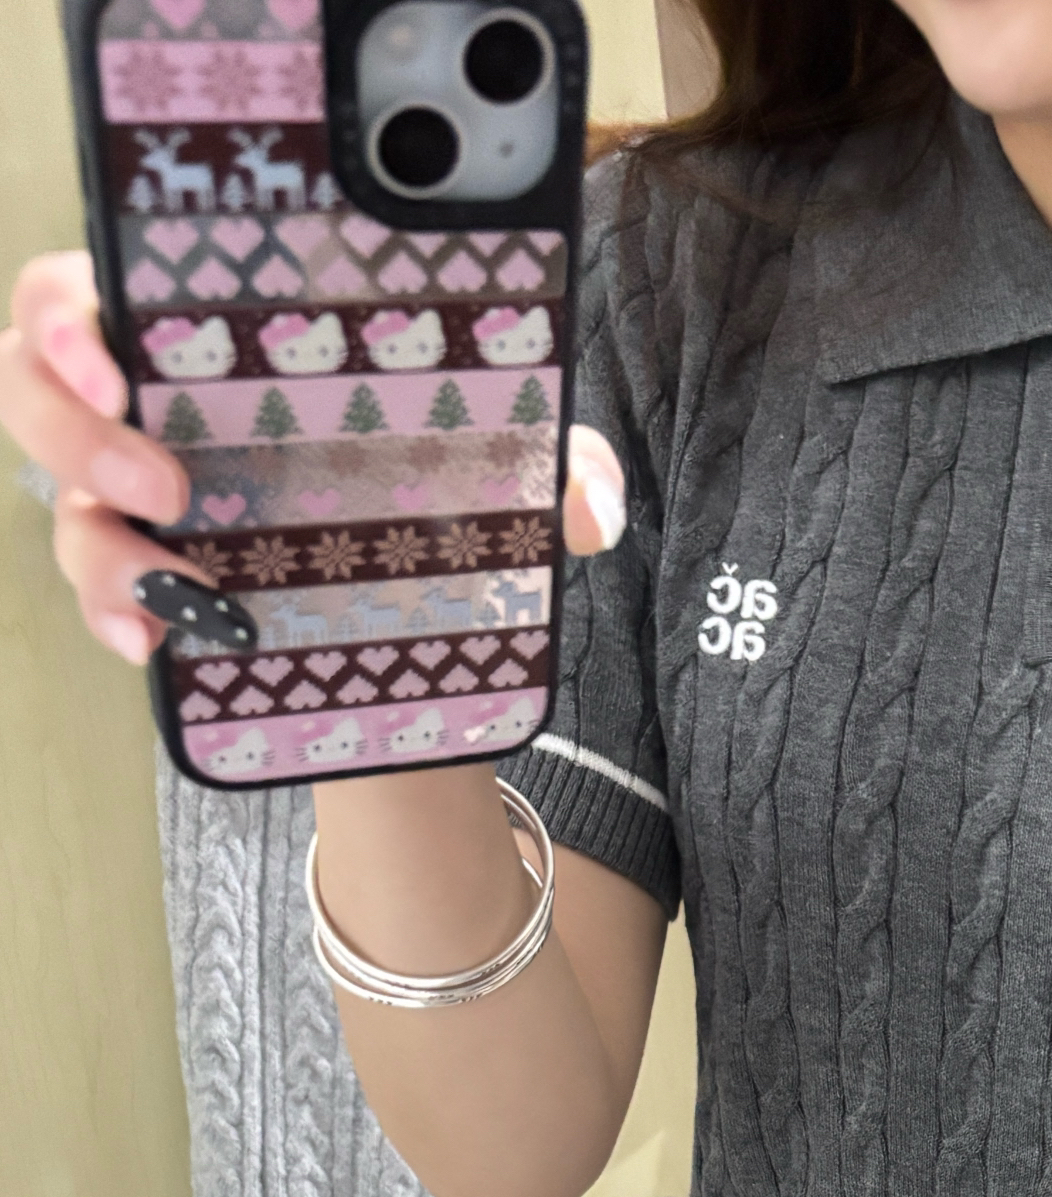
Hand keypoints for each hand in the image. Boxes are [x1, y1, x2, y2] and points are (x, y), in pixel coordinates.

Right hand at [0, 250, 624, 665]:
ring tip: (188, 590)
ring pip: (65, 505)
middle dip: (73, 424)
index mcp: (214, 344)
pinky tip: (161, 646)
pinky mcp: (154, 596)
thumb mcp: (498, 476)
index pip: (97, 288)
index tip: (123, 353)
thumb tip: (590, 501)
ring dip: (103, 545)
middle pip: (36, 382)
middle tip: (172, 484)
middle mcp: (153, 415)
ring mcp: (140, 510)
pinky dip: (119, 620)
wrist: (424, 647)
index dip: (72, 310)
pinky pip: (99, 600)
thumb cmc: (437, 512)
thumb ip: (550, 466)